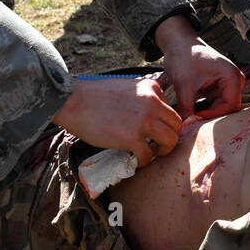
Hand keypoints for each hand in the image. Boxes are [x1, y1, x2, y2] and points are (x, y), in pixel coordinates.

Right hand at [52, 75, 181, 166]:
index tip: (154, 132)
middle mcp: (152, 102)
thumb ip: (142, 99)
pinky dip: (143, 161)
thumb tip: (150, 117)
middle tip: (157, 146)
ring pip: (171, 141)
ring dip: (163, 151)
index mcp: (152, 88)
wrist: (72, 101)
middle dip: (170, 138)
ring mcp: (144, 120)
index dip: (164, 124)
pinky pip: (148, 155)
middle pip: (177, 125)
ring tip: (150, 154)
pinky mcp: (132, 137)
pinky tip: (134, 160)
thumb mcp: (126, 88)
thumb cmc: (94, 96)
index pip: (171, 109)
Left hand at [154, 15, 243, 118]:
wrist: (178, 43)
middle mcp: (235, 81)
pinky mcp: (220, 88)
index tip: (194, 120)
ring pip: (221, 109)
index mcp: (232, 77)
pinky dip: (204, 110)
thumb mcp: (184, 84)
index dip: (213, 116)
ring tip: (190, 118)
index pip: (230, 106)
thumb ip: (187, 108)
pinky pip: (215, 105)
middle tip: (192, 124)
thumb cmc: (183, 57)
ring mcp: (228, 84)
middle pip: (228, 109)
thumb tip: (185, 128)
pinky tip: (191, 113)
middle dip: (211, 117)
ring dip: (207, 115)